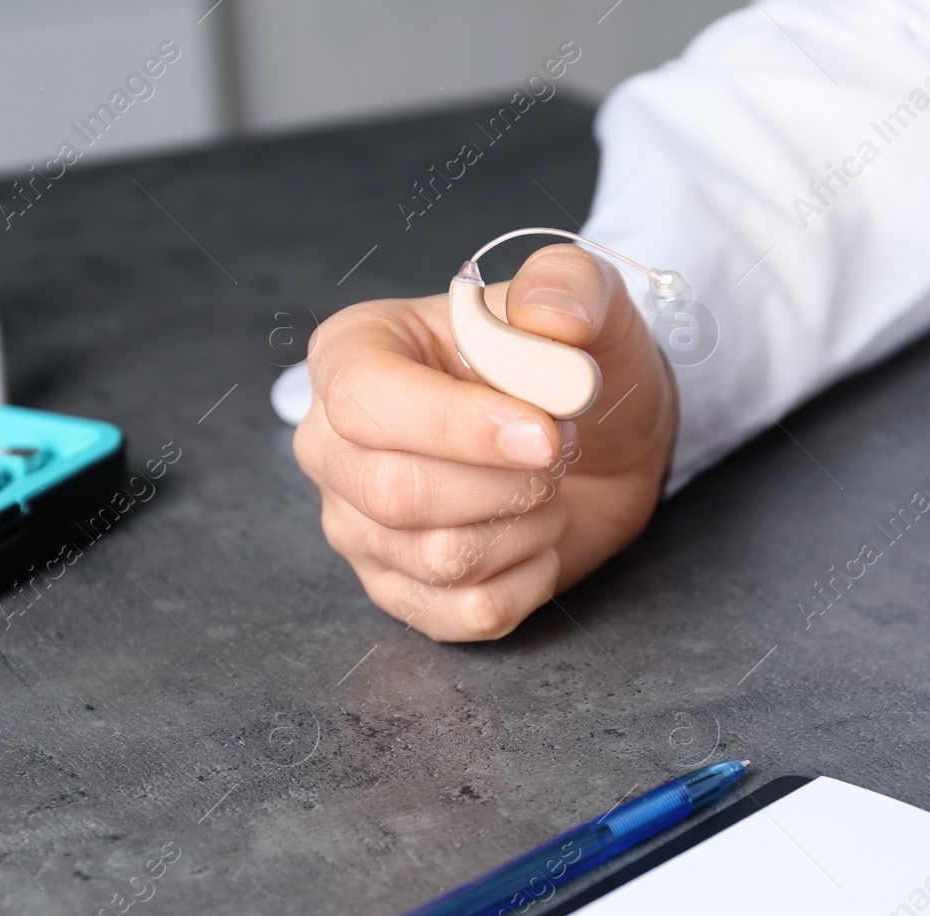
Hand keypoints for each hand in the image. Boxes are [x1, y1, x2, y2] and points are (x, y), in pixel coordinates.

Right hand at [293, 245, 676, 639]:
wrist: (596, 441)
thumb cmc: (567, 365)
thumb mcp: (583, 303)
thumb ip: (568, 286)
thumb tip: (548, 313)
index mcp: (352, 354)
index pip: (364, 401)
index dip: (456, 425)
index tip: (542, 432)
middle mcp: (333, 445)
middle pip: (395, 492)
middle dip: (505, 483)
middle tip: (559, 449)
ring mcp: (357, 526)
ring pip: (435, 559)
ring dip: (524, 527)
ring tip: (547, 488)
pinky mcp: (398, 590)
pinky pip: (461, 614)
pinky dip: (525, 582)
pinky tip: (540, 540)